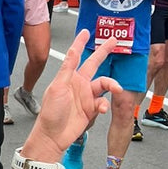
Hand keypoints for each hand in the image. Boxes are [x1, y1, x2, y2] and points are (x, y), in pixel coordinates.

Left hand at [27, 31, 116, 154]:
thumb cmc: (51, 112)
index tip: (86, 32)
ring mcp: (87, 96)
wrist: (53, 136)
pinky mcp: (92, 109)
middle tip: (114, 41)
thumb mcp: (58, 87)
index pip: (76, 56)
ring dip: (112, 85)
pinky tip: (101, 109)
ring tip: (116, 88)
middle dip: (104, 52)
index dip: (81, 43)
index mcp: (69, 77)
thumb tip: (72, 51)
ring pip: (104, 84)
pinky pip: (103, 102)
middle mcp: (79, 84)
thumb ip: (67, 69)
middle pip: (94, 64)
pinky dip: (105, 105)